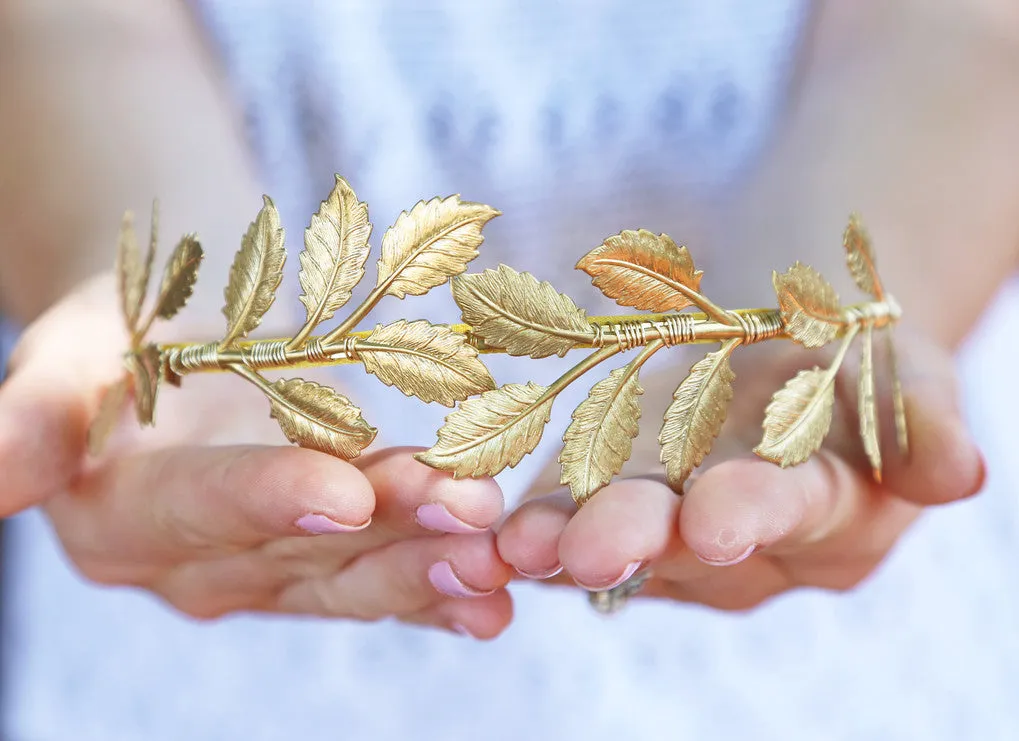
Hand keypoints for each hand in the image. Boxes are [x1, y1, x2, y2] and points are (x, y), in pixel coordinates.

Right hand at [0, 274, 511, 636]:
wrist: (190, 341)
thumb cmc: (124, 333)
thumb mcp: (64, 356)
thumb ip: (29, 420)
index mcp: (125, 522)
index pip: (200, 511)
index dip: (267, 500)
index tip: (344, 490)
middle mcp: (202, 567)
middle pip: (302, 555)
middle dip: (389, 535)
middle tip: (469, 516)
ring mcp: (275, 572)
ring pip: (358, 576)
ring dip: (433, 565)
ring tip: (501, 553)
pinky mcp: (330, 562)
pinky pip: (388, 581)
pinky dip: (445, 588)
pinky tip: (502, 591)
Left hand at [497, 329, 984, 609]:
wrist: (778, 327)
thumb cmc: (849, 343)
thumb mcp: (896, 364)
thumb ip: (920, 420)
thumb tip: (965, 476)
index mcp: (823, 513)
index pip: (789, 516)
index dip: (753, 515)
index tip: (717, 521)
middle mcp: (735, 538)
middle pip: (685, 541)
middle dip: (637, 539)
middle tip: (588, 550)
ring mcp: (660, 521)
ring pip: (608, 534)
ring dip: (557, 539)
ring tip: (513, 543)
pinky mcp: (595, 494)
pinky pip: (553, 512)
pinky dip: (518, 515)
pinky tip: (475, 518)